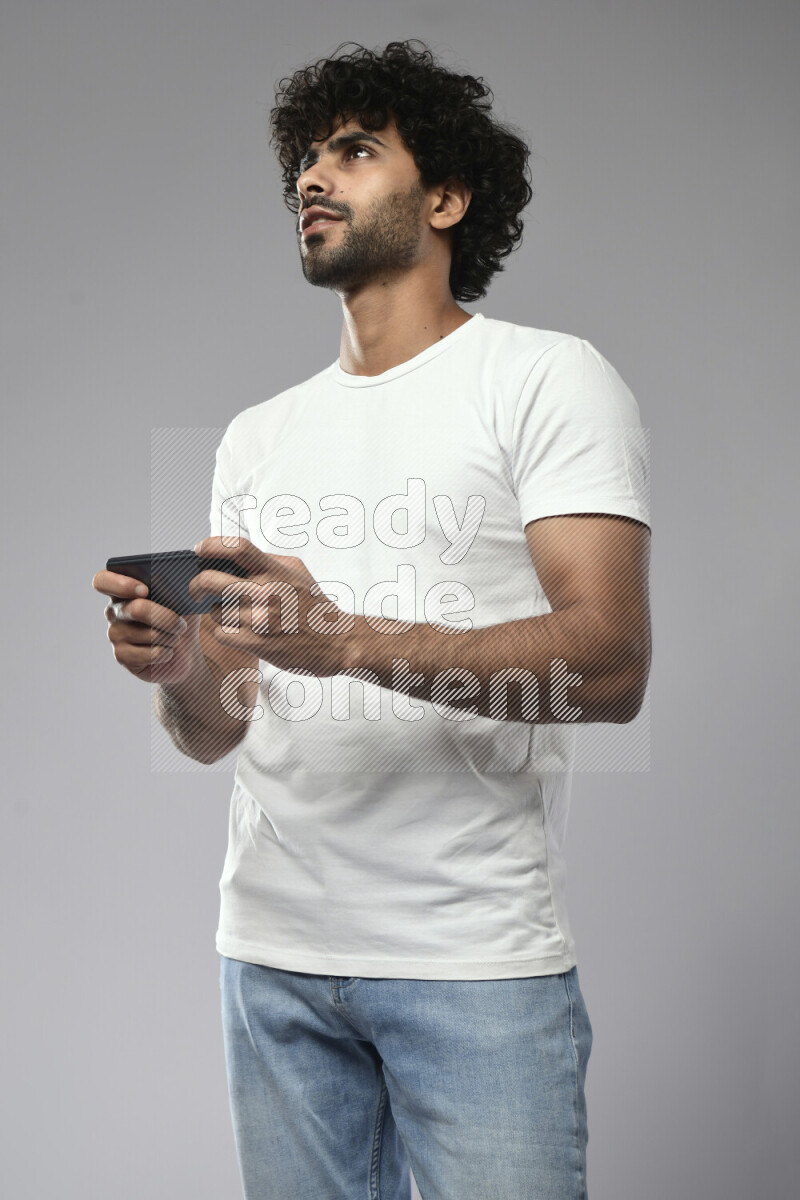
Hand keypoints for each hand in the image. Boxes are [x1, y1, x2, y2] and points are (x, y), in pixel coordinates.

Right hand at [92, 568, 201, 683]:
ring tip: (174, 637)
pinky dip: (166, 653)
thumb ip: (190, 586)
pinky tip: (166, 652)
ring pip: (149, 634)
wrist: (184, 651)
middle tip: (181, 624)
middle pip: (137, 609)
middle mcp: (114, 610)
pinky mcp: (121, 656)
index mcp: (123, 588)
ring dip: (171, 637)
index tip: (144, 590)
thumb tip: (199, 583)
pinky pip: (149, 654)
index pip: (103, 581)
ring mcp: (115, 634)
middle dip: (167, 617)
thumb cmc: (182, 618)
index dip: (119, 584)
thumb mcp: (188, 599)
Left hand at [190, 536, 355, 677]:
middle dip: (196, 584)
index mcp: (276, 571)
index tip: (199, 549)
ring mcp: (259, 619)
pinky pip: (221, 633)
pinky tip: (240, 631)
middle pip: (210, 580)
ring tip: (235, 614)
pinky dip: (225, 632)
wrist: (337, 642)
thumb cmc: (314, 605)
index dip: (212, 545)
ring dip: (218, 612)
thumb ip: (268, 561)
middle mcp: (265, 593)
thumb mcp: (298, 573)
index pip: (237, 548)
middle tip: (196, 589)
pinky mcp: (255, 643)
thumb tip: (232, 554)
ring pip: (214, 610)